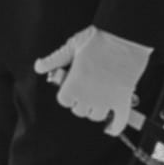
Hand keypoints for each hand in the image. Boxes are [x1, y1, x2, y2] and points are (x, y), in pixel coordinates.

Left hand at [35, 26, 152, 136]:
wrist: (124, 37)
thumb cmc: (98, 39)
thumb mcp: (72, 46)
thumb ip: (54, 59)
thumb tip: (39, 66)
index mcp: (74, 85)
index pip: (65, 101)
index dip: (68, 94)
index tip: (71, 87)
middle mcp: (89, 96)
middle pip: (80, 111)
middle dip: (81, 102)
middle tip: (85, 91)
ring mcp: (107, 100)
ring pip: (96, 116)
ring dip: (95, 110)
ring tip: (97, 100)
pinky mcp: (123, 100)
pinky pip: (119, 121)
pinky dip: (115, 127)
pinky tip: (111, 128)